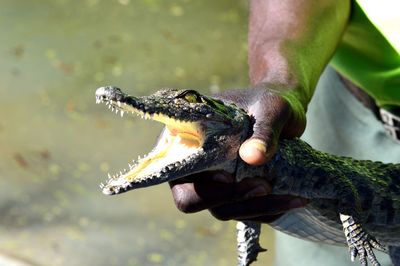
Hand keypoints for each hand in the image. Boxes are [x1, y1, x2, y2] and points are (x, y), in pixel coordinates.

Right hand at [169, 88, 307, 222]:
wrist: (284, 110)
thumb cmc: (269, 101)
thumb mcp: (270, 108)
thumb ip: (263, 130)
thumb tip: (252, 158)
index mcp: (185, 138)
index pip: (175, 172)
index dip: (197, 182)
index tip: (229, 176)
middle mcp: (192, 163)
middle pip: (194, 199)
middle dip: (231, 199)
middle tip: (265, 186)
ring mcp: (211, 181)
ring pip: (223, 210)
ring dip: (256, 208)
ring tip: (291, 197)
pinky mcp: (232, 192)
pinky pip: (243, 212)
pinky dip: (268, 210)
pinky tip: (293, 199)